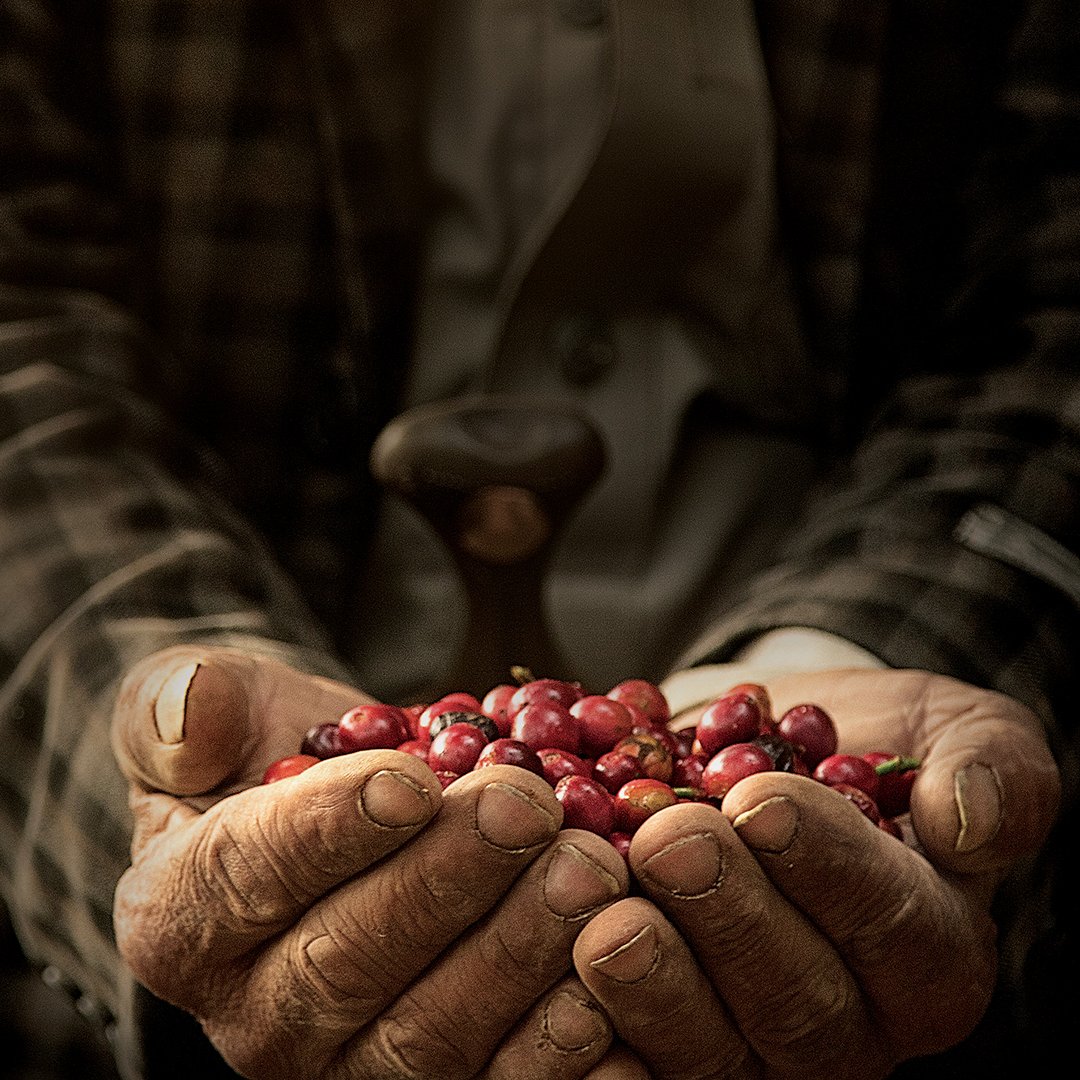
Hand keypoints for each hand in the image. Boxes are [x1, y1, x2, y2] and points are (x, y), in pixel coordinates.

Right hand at [110, 646, 629, 1078]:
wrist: (352, 805)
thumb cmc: (276, 750)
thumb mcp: (219, 705)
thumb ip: (181, 703)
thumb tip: (187, 716)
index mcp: (182, 917)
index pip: (243, 878)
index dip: (328, 831)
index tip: (411, 780)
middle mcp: (253, 1016)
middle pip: (346, 964)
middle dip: (446, 881)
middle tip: (525, 807)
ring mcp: (346, 1064)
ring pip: (428, 1035)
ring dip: (516, 950)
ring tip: (587, 867)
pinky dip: (557, 1041)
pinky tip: (608, 973)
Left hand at [571, 668, 1060, 1078]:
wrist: (753, 749)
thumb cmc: (863, 742)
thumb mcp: (955, 729)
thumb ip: (992, 770)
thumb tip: (970, 819)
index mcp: (929, 951)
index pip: (892, 925)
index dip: (826, 865)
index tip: (759, 798)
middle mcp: (846, 1017)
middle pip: (795, 1002)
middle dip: (727, 917)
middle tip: (667, 841)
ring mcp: (748, 1037)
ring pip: (708, 1047)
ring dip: (651, 982)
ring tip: (599, 912)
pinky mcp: (664, 1030)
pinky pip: (631, 1054)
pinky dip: (585, 1018)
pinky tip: (548, 965)